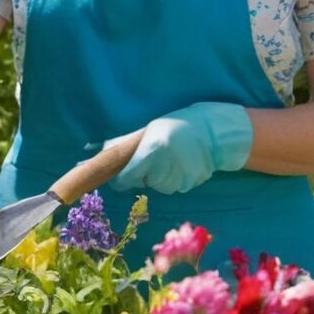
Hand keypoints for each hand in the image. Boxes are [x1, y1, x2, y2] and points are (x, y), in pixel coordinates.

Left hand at [107, 102, 252, 194]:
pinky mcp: (189, 186)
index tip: (120, 175)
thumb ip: (126, 144)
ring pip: (158, 185)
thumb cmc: (176, 127)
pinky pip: (174, 186)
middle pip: (142, 182)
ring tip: (171, 157)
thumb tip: (100, 152)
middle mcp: (162, 171)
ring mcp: (177, 181)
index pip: (125, 180)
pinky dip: (174, 178)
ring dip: (159, 176)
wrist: (213, 132)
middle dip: (143, 173)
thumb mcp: (150, 130)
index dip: (120, 179)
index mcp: (149, 154)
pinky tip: (182, 163)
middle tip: (155, 155)